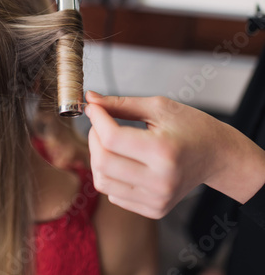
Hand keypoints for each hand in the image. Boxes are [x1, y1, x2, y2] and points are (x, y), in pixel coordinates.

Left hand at [85, 92, 264, 218]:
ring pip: (102, 181)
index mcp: (163, 151)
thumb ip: (121, 104)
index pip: (112, 138)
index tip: (94, 107)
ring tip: (111, 141)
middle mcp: (160, 180)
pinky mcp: (154, 210)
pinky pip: (113, 194)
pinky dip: (111, 175)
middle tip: (100, 122)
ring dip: (98, 156)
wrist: (217, 155)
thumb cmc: (192, 127)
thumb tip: (91, 99)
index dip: (97, 119)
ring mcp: (157, 199)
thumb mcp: (158, 107)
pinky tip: (124, 160)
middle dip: (93, 137)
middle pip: (102, 162)